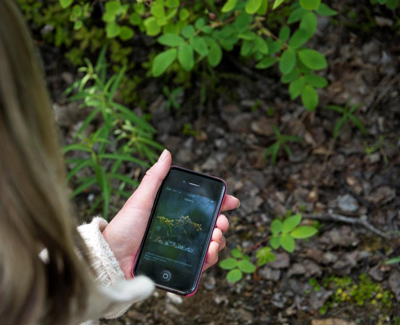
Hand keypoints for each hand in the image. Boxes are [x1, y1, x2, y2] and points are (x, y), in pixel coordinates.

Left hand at [102, 150, 239, 278]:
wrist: (112, 257)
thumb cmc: (125, 226)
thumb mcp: (142, 198)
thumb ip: (155, 177)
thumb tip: (166, 153)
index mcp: (175, 212)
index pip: (203, 206)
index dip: (220, 203)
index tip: (231, 201)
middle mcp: (181, 230)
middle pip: (212, 225)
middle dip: (222, 222)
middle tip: (222, 222)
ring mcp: (182, 248)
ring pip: (211, 243)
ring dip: (220, 240)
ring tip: (216, 237)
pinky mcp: (181, 266)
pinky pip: (202, 262)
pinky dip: (212, 257)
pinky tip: (210, 252)